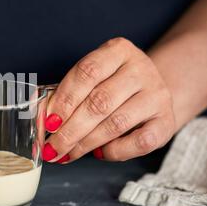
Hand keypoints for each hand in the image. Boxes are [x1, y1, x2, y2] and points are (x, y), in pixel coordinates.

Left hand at [42, 37, 175, 163]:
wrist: (150, 90)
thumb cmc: (110, 85)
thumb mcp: (90, 79)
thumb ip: (65, 94)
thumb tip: (40, 118)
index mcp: (117, 51)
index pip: (86, 72)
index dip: (64, 99)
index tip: (48, 122)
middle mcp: (140, 69)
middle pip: (99, 102)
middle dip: (70, 130)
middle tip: (52, 148)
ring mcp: (157, 95)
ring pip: (116, 123)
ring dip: (85, 144)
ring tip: (66, 154)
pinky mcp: (166, 121)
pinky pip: (139, 142)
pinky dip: (115, 152)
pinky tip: (99, 153)